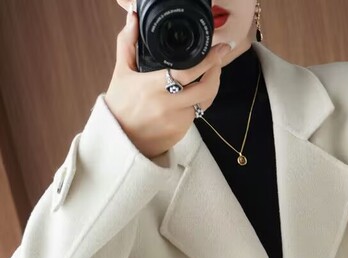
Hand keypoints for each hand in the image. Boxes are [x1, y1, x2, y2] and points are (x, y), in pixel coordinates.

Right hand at [104, 6, 231, 159]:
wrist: (120, 141)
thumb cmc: (121, 106)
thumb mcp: (121, 73)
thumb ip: (127, 43)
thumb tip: (133, 19)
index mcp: (154, 88)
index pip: (189, 72)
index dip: (208, 60)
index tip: (220, 49)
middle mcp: (169, 106)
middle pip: (206, 89)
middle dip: (217, 72)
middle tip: (218, 60)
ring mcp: (178, 122)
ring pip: (204, 102)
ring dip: (209, 87)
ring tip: (207, 74)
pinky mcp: (182, 132)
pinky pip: (196, 115)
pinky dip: (197, 102)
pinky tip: (193, 93)